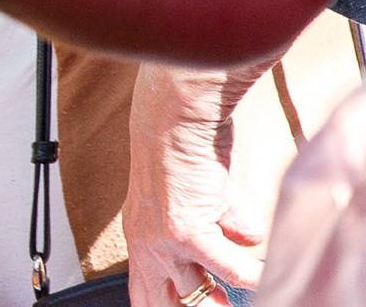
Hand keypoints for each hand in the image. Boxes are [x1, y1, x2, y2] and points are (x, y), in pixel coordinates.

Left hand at [126, 66, 269, 305]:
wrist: (171, 118)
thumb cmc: (185, 149)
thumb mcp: (197, 195)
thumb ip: (220, 224)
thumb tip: (250, 242)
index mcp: (142, 238)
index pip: (148, 291)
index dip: (170, 304)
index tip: (206, 305)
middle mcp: (146, 245)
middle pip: (164, 301)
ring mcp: (163, 241)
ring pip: (196, 295)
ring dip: (221, 302)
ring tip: (242, 299)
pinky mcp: (186, 231)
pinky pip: (229, 268)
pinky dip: (250, 274)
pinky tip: (264, 274)